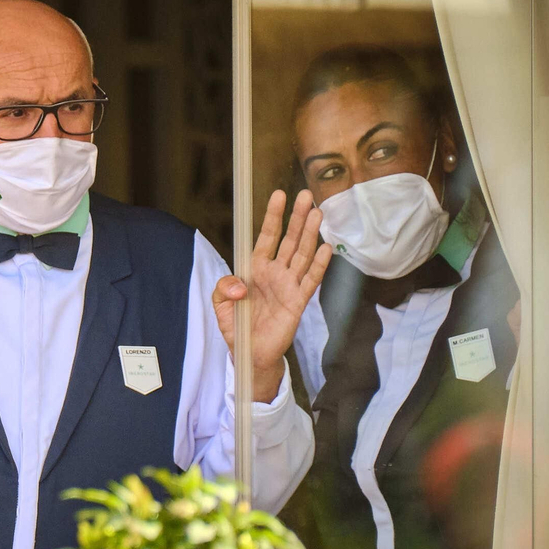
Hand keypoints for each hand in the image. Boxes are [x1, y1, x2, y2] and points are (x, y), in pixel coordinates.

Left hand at [212, 189, 331, 401]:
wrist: (250, 353)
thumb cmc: (237, 326)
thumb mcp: (221, 304)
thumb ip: (224, 288)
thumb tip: (242, 287)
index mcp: (255, 268)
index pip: (266, 236)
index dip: (273, 217)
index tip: (279, 195)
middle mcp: (274, 272)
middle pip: (289, 240)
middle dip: (297, 218)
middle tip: (306, 196)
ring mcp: (288, 285)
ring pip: (302, 254)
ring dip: (310, 234)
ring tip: (317, 213)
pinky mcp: (298, 302)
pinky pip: (310, 280)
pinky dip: (319, 265)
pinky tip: (327, 248)